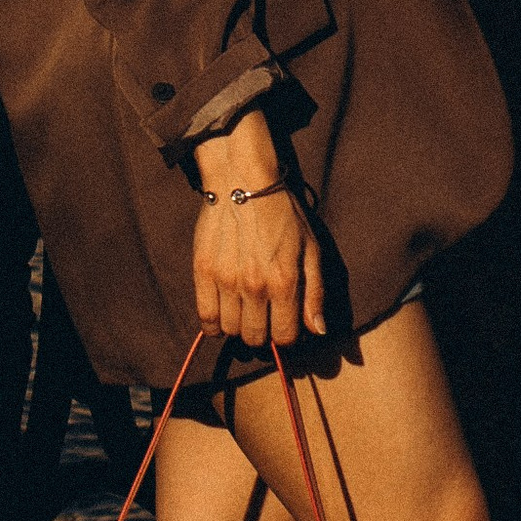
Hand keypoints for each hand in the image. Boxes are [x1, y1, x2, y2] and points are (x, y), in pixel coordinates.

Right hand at [189, 111, 329, 350]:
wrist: (243, 182)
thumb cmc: (283, 215)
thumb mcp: (311, 250)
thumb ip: (315, 293)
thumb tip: (317, 331)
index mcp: (285, 282)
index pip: (284, 336)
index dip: (286, 335)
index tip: (284, 324)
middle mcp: (255, 287)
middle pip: (255, 338)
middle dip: (262, 334)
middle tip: (263, 318)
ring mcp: (226, 280)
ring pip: (230, 330)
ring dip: (238, 326)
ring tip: (243, 310)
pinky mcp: (203, 272)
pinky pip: (204, 317)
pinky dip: (213, 325)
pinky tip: (222, 314)